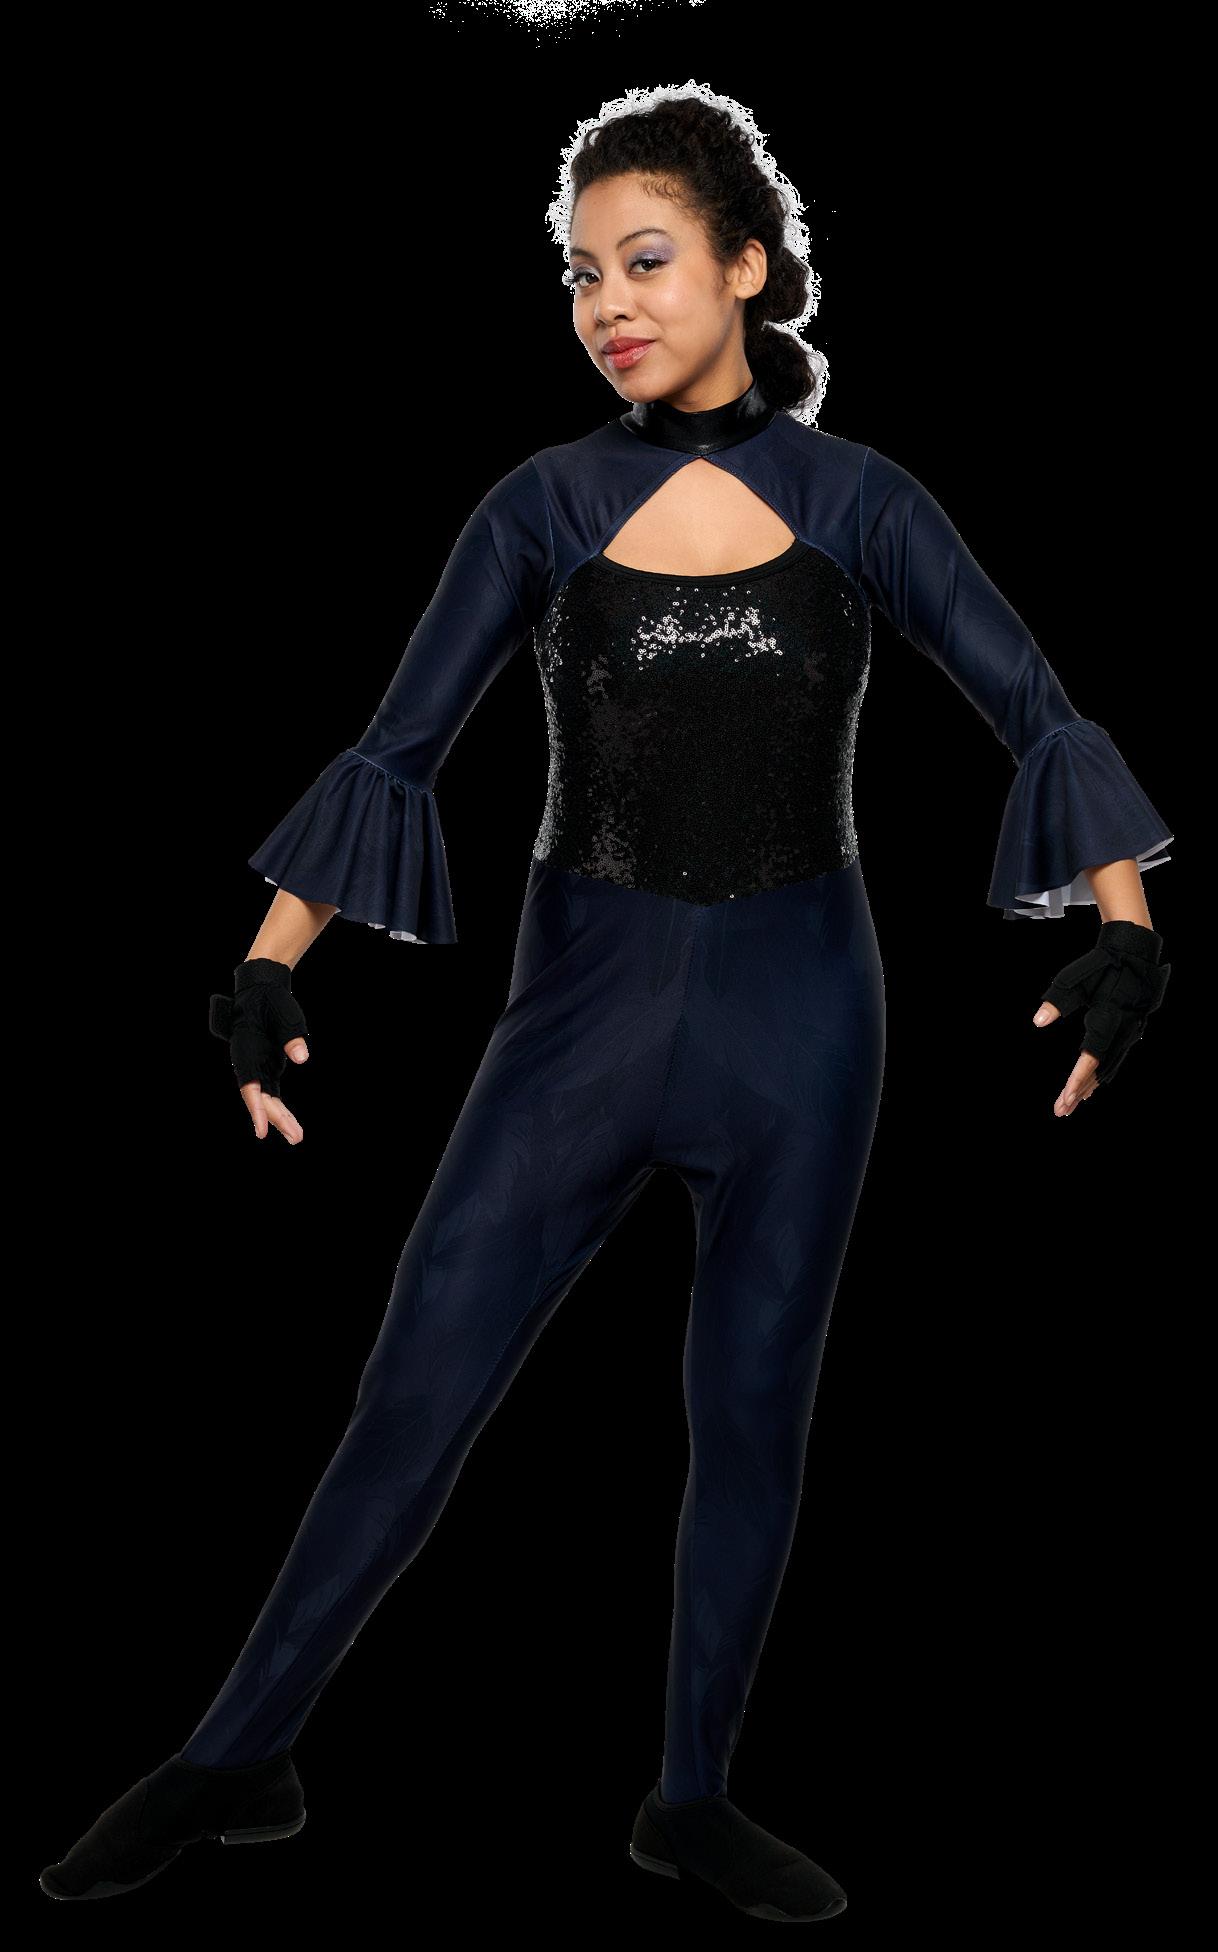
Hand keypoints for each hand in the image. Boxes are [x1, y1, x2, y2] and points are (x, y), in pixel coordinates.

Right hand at [209, 957, 310, 1143]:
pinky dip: (280, 1109)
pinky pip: (272, 1094)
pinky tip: (290, 1124)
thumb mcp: (286, 1014)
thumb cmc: (272, 1001)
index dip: (256, 1110)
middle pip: (260, 1098)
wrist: (262, 990)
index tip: (262, 1131)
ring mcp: (258, 1068)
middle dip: (276, 1120)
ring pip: (266, 1099)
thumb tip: (301, 1057)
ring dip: (280, 1118)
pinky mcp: (267, 1069)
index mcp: (247, 1050)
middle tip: (297, 1137)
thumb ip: (291, 1037)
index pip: (250, 1086)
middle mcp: (249, 1064)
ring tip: (297, 1137)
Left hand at [1032, 919, 1169, 1116]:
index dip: (1078, 1078)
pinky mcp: (1133, 1031)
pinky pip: (1116, 1059)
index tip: (1065, 1096)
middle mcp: (1125, 1029)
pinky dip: (1101, 1075)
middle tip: (1061, 1110)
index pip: (1092, 1056)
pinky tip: (1091, 1087)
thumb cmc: (1103, 964)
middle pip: (1101, 1070)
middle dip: (1080, 1091)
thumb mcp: (1076, 978)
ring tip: (1071, 1104)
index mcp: (1110, 1017)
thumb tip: (1038, 1022)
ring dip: (1090, 1086)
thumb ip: (1057, 1001)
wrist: (1136, 952)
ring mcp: (1132, 1031)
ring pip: (1110, 1067)